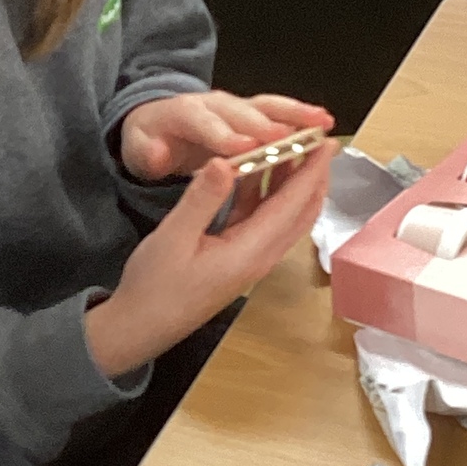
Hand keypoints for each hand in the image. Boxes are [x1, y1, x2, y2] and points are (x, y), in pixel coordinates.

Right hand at [85, 143, 331, 377]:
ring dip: (291, 182)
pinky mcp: (238, 257)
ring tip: (291, 147)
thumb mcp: (173, 237)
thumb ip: (202, 199)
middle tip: (316, 139)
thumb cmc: (154, 287)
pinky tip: (254, 172)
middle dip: (313, 174)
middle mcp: (260, 255)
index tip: (325, 139)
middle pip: (301, 211)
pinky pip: (262, 220)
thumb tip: (224, 161)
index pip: (292, 203)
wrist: (141, 327)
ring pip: (285, 215)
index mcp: (251, 251)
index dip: (312, 170)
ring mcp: (251, 258)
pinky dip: (265, 194)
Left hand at [120, 93, 332, 182]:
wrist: (156, 125)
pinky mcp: (252, 114)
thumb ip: (147, 154)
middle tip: (291, 140)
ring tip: (321, 123)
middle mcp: (214, 104)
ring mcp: (236, 106)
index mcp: (184, 113)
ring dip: (294, 113)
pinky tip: (323, 126)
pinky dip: (300, 116)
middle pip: (241, 112)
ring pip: (266, 106)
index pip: (204, 123)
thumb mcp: (138, 151)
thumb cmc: (150, 142)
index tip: (245, 148)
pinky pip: (278, 112)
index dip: (224, 134)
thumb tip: (159, 155)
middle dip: (266, 125)